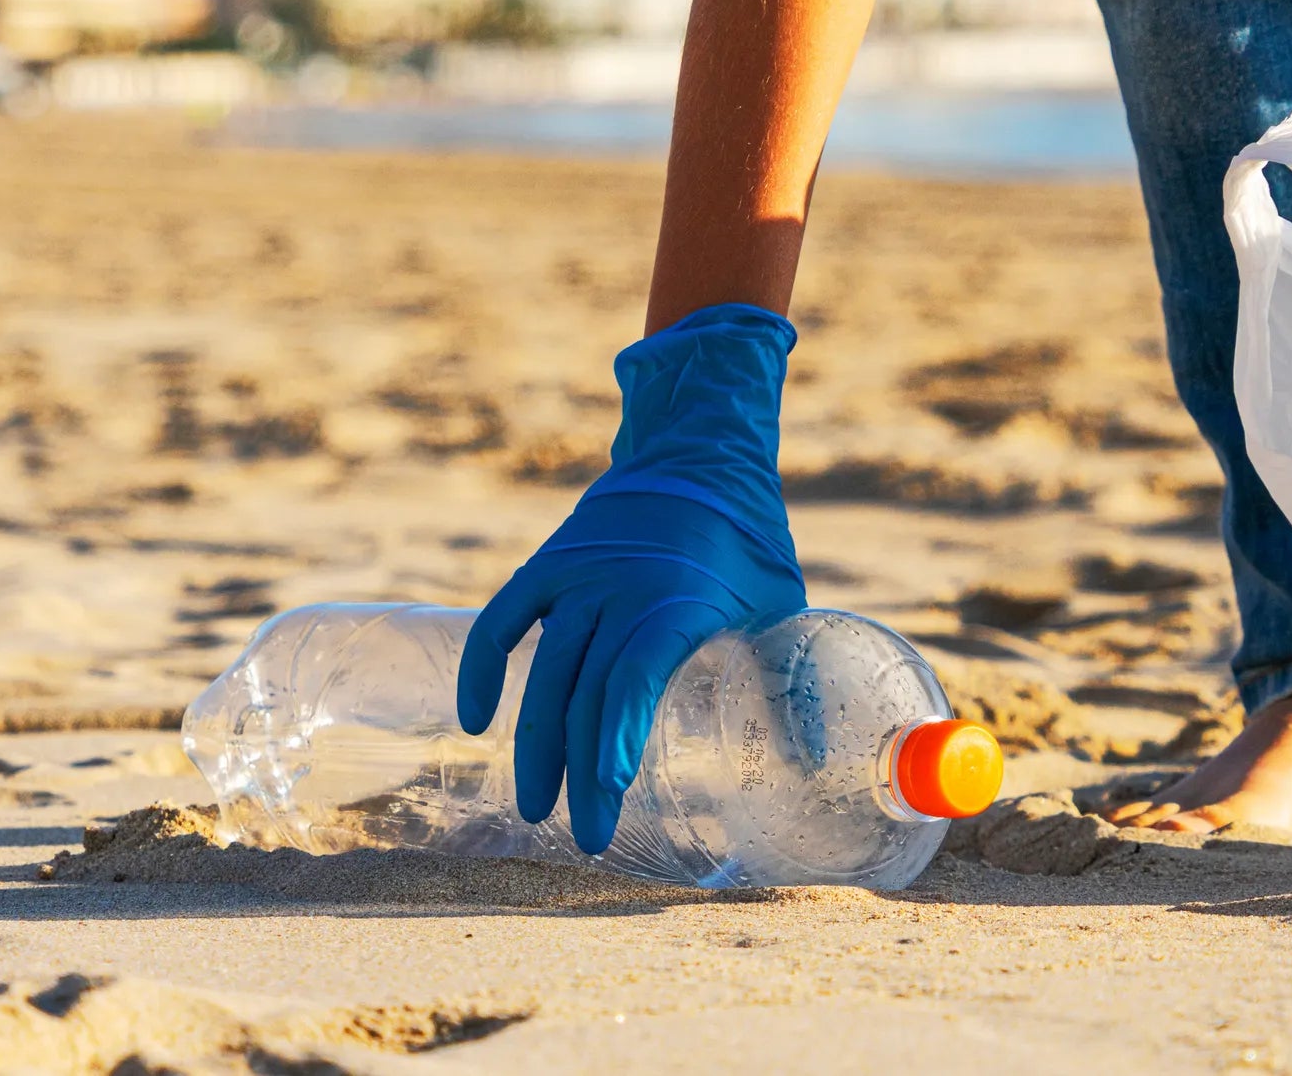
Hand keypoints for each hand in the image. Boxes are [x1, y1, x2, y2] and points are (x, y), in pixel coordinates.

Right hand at [457, 304, 805, 854]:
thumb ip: (791, 685)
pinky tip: (476, 721)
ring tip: (537, 807)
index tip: (610, 785)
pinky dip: (482, 669)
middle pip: (587, 692)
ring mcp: (577, 576)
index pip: (635, 674)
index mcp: (677, 600)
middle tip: (586, 834)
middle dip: (581, 769)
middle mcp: (619, 589)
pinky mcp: (550, 566)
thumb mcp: (781, 610)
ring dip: (536, 743)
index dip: (619, 730)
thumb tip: (815, 770)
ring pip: (544, 671)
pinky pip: (500, 621)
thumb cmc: (750, 545)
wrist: (701, 456)